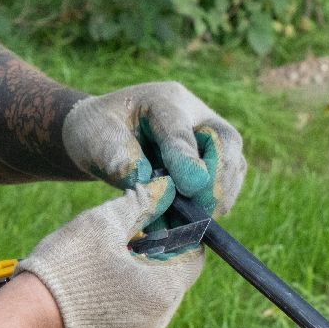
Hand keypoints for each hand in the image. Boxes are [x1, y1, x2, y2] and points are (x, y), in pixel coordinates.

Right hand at [18, 178, 205, 327]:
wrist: (31, 316)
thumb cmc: (68, 265)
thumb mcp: (106, 222)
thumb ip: (142, 202)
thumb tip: (165, 187)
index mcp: (165, 287)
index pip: (194, 250)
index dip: (181, 224)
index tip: (161, 206)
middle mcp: (161, 314)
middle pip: (177, 269)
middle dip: (162, 242)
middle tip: (137, 219)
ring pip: (158, 287)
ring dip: (146, 262)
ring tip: (117, 242)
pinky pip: (140, 303)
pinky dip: (132, 282)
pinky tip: (106, 266)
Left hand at [62, 81, 245, 216]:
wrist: (103, 135)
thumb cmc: (98, 131)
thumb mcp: (95, 138)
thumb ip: (118, 157)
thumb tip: (149, 183)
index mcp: (165, 100)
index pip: (182, 130)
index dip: (187, 160)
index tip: (188, 187)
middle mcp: (196, 115)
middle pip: (226, 144)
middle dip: (216, 182)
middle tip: (199, 213)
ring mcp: (210, 138)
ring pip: (233, 166)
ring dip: (218, 198)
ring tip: (193, 225)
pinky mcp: (213, 161)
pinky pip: (227, 184)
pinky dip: (213, 206)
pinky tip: (191, 227)